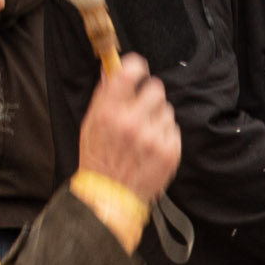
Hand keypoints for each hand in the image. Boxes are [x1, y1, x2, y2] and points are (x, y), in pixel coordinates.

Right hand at [76, 55, 179, 205]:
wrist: (110, 196)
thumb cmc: (98, 159)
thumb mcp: (91, 124)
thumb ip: (104, 95)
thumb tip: (112, 69)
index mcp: (109, 112)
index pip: (131, 71)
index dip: (137, 67)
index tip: (138, 72)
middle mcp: (132, 122)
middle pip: (156, 88)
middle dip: (149, 96)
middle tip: (141, 108)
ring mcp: (153, 138)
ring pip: (166, 110)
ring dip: (157, 118)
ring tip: (143, 135)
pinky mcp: (169, 151)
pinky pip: (173, 129)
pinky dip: (164, 135)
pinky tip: (151, 147)